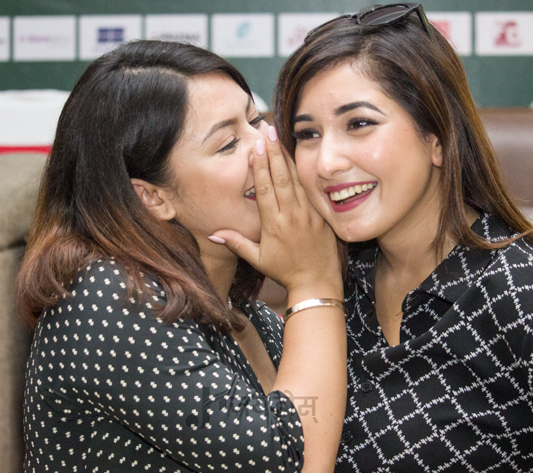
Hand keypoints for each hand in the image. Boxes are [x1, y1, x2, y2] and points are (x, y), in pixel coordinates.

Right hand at [210, 126, 341, 296]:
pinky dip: (302, 171)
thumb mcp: (258, 260)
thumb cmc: (285, 271)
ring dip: (286, 157)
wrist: (317, 282)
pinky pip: (309, 188)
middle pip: (280, 178)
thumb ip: (236, 243)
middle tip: (267, 130)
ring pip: (296, 179)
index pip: (264, 189)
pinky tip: (297, 156)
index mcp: (273, 225)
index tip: (255, 147)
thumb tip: (212, 234)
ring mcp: (307, 213)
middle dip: (272, 153)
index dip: (259, 167)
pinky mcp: (320, 214)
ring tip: (279, 136)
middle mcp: (291, 215)